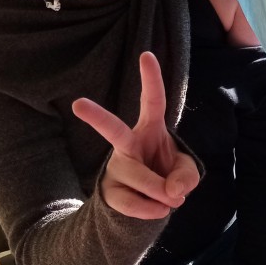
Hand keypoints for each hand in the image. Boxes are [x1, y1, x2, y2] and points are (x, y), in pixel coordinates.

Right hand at [72, 52, 199, 218]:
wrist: (149, 203)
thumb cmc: (168, 175)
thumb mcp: (187, 172)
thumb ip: (187, 176)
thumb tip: (172, 191)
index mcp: (150, 129)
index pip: (152, 101)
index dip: (151, 79)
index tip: (146, 55)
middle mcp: (128, 144)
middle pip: (114, 130)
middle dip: (97, 117)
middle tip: (78, 104)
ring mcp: (116, 166)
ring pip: (137, 175)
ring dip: (159, 190)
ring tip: (173, 200)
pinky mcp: (110, 191)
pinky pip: (130, 202)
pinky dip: (151, 210)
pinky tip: (160, 210)